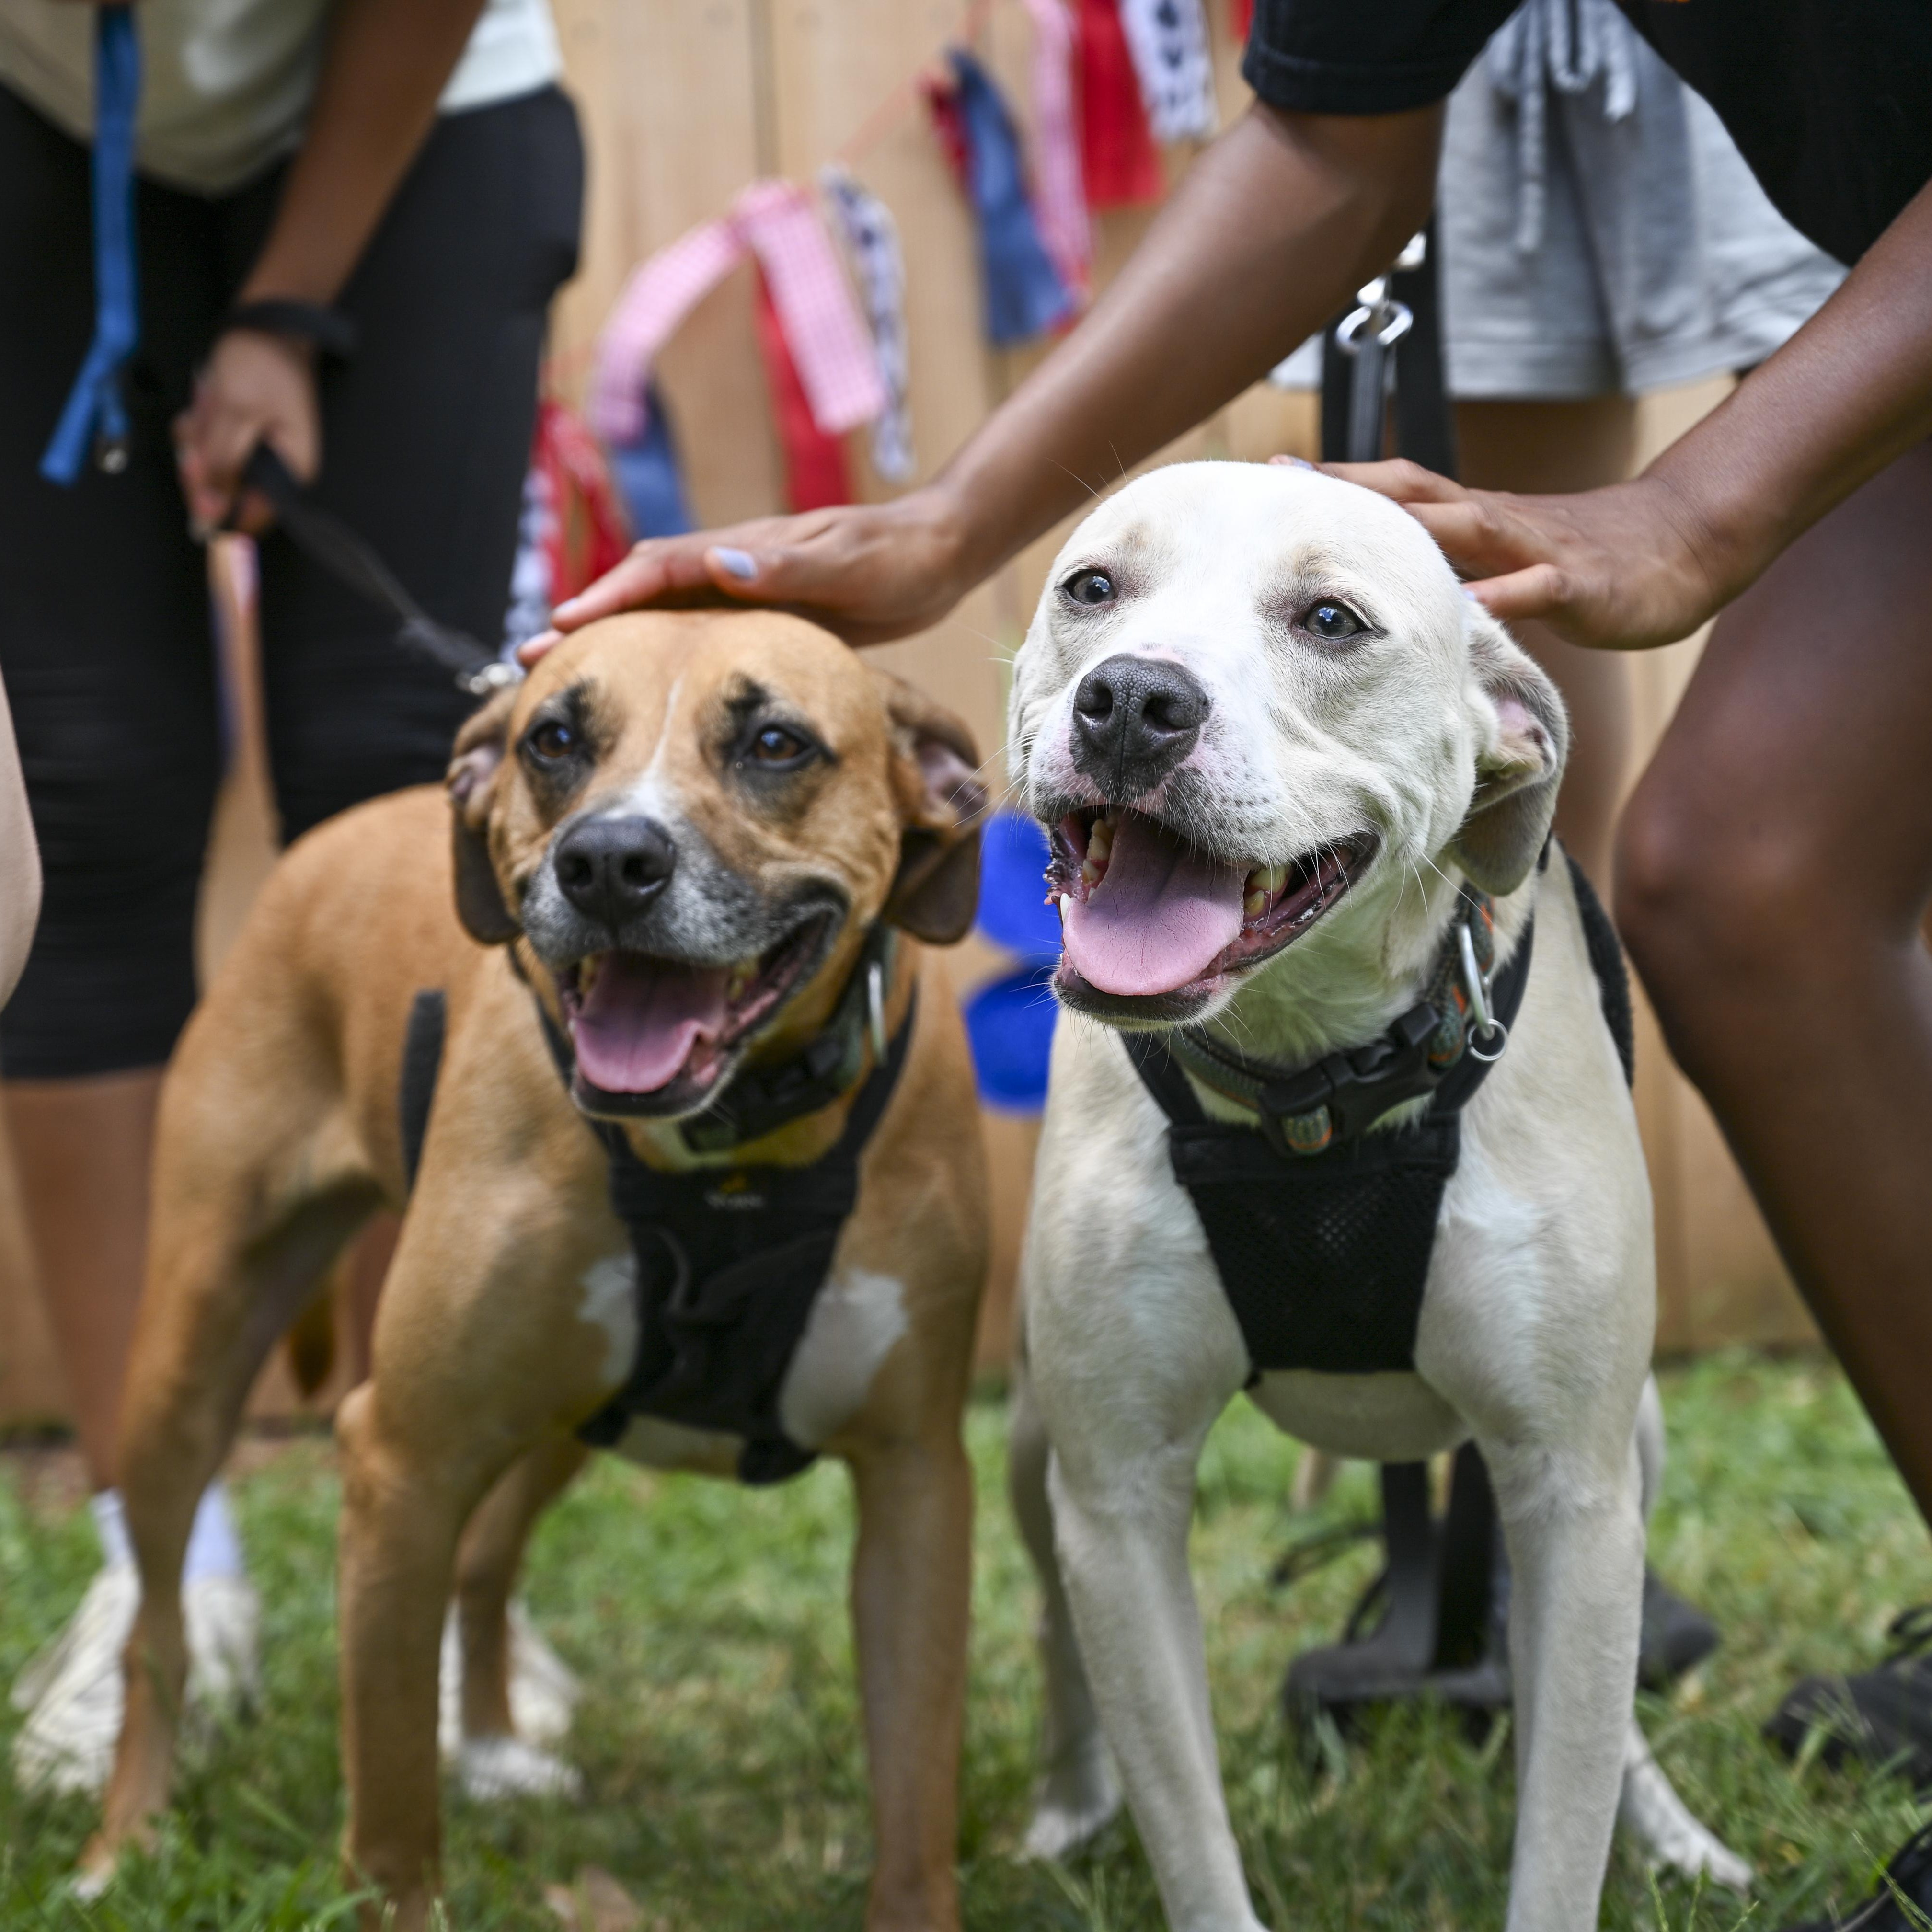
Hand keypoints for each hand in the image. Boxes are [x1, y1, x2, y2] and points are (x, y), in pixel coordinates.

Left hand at [173, 328, 320, 536]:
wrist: (267, 324)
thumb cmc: (263, 363)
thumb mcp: (236, 413)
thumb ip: (221, 463)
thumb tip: (209, 511)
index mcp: (291, 471)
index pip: (253, 517)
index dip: (220, 517)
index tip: (195, 508)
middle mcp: (275, 468)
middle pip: (225, 495)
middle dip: (202, 466)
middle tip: (197, 437)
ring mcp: (254, 451)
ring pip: (210, 468)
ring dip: (200, 439)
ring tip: (210, 406)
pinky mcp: (238, 435)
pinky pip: (207, 445)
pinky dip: (200, 426)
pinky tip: (209, 402)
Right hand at [524, 489, 975, 663]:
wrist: (936, 555)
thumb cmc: (896, 558)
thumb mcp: (848, 563)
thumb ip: (789, 565)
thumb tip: (722, 562)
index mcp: (744, 550)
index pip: (658, 570)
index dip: (606, 597)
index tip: (561, 625)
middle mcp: (732, 568)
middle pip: (642, 592)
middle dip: (586, 622)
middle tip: (530, 661)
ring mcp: (743, 592)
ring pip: (661, 617)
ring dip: (614, 642)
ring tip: (565, 680)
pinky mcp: (760, 618)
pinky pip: (694, 637)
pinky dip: (657, 656)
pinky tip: (641, 689)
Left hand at [1309, 457, 1728, 651]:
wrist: (1687, 542)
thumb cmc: (1585, 559)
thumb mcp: (1508, 563)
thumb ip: (1454, 569)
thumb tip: (1388, 593)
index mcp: (1477, 516)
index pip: (1397, 489)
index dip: (1338, 479)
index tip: (1275, 471)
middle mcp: (1497, 520)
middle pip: (1414, 496)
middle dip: (1350, 490)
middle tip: (1286, 484)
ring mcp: (1538, 549)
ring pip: (1465, 529)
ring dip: (1409, 531)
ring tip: (1351, 536)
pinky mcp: (1579, 584)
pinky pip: (1533, 589)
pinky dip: (1497, 596)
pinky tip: (1461, 610)